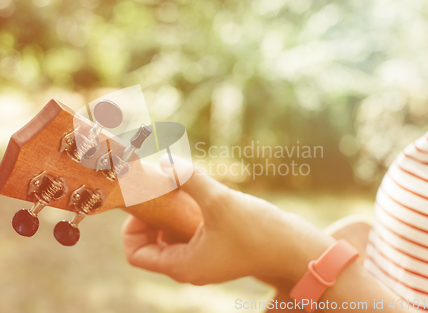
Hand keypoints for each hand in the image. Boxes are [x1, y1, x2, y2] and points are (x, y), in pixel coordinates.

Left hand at [121, 156, 333, 284]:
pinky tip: (196, 193)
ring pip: (169, 237)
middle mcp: (188, 267)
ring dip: (169, 212)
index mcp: (181, 266)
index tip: (147, 203)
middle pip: (150, 244)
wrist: (295, 249)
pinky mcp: (216, 249)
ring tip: (176, 188)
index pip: (135, 254)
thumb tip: (165, 161)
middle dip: (151, 216)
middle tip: (157, 189)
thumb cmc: (259, 233)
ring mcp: (203, 258)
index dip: (132, 228)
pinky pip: (188, 233)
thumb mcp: (220, 202)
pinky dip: (185, 214)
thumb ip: (190, 179)